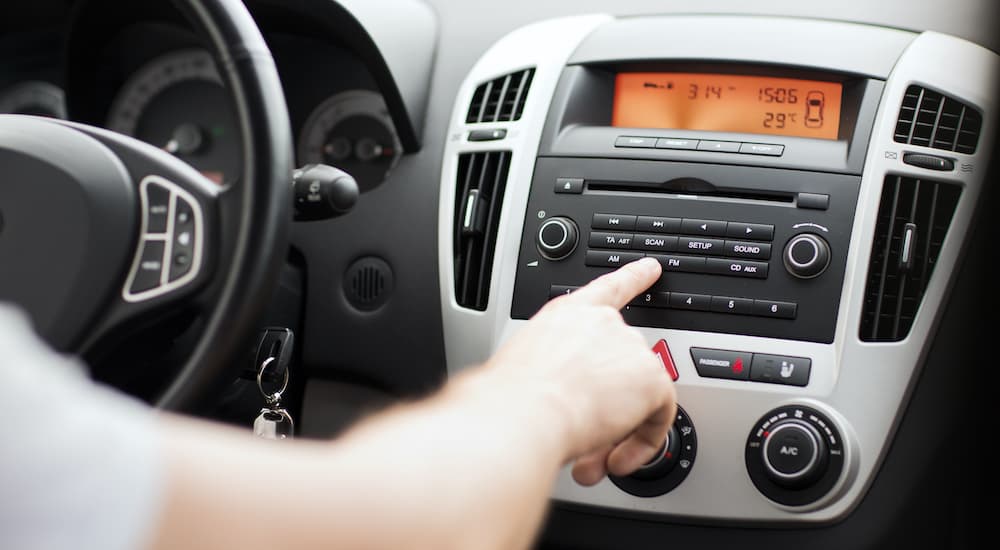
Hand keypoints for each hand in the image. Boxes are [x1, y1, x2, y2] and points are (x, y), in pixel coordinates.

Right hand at [485, 257, 675, 484]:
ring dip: (615, 432)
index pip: (608, 289)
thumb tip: (542, 404)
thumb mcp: (521, 371)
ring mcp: (629, 348)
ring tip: (589, 459)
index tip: (651, 268)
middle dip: (604, 406)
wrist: (522, 412)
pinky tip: (620, 459)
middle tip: (582, 439)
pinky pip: (660, 414)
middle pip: (621, 363)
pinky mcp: (650, 378)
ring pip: (637, 394)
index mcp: (566, 315)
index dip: (634, 277)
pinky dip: (644, 442)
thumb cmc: (508, 398)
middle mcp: (602, 324)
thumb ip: (543, 377)